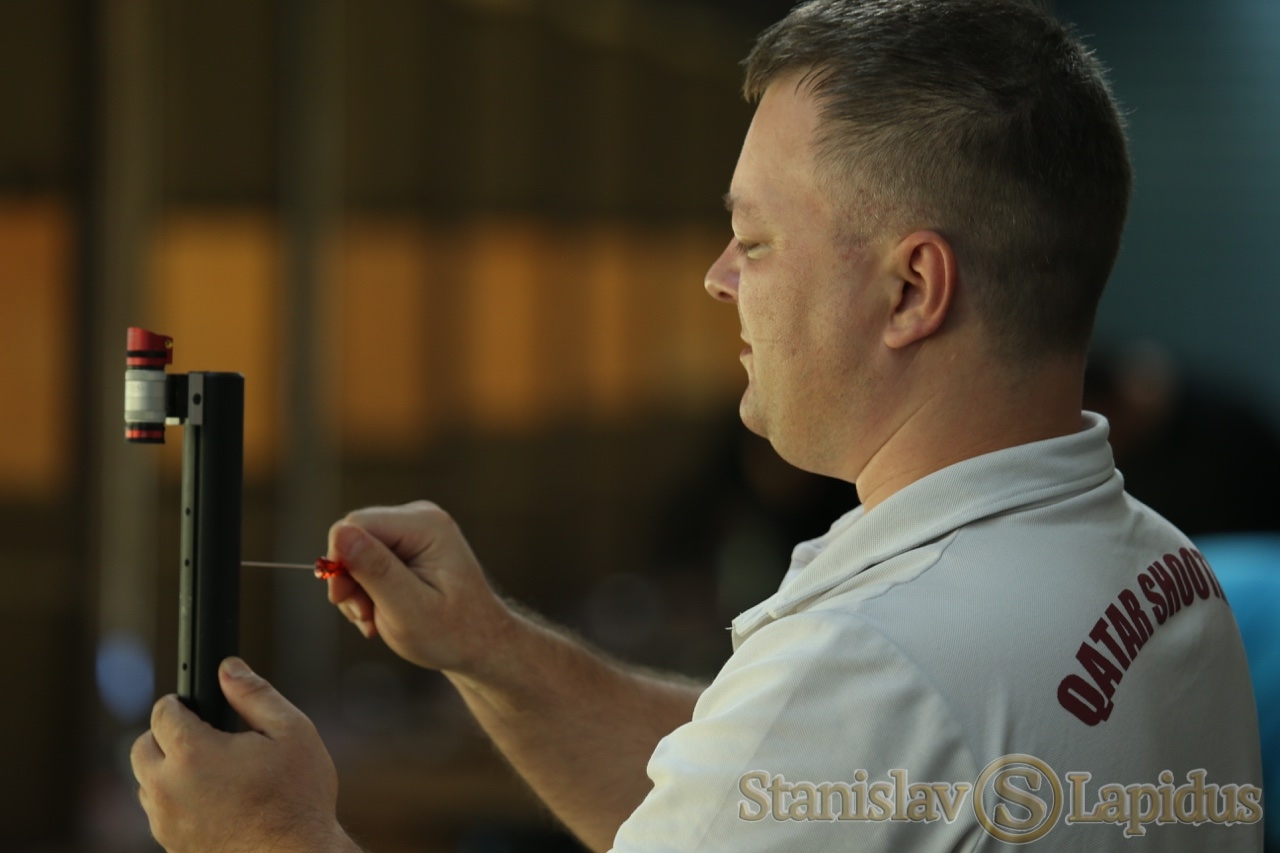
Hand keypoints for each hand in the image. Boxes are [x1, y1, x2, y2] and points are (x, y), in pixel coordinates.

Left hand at [131, 657, 354, 852]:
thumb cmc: (297, 797)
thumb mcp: (291, 732)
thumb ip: (254, 695)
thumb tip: (228, 668)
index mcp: (193, 753)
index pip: (162, 713)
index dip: (179, 702)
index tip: (191, 703)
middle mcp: (168, 789)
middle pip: (141, 748)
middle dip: (164, 735)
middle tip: (199, 735)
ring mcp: (165, 824)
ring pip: (146, 784)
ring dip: (167, 771)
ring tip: (208, 770)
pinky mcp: (172, 848)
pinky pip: (160, 815)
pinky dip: (176, 802)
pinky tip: (212, 800)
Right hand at [325, 500, 514, 674]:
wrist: (479, 643)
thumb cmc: (452, 633)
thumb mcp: (408, 608)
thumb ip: (375, 569)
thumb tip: (340, 532)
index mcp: (426, 526)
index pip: (356, 524)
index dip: (339, 561)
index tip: (343, 600)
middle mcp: (420, 517)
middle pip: (354, 536)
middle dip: (349, 580)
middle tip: (365, 618)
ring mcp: (413, 529)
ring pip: (356, 551)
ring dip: (357, 590)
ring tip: (375, 621)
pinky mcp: (407, 544)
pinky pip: (367, 559)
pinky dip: (366, 589)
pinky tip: (380, 614)